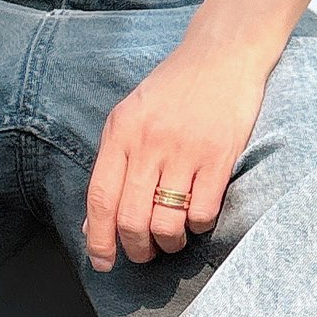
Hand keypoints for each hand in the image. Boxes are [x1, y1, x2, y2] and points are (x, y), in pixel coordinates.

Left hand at [84, 40, 271, 269]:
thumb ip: (112, 166)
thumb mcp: (130, 117)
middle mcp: (149, 142)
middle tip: (143, 253)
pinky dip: (198, 226)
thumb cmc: (174, 89)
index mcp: (121, 132)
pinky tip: (197, 216)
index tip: (102, 262)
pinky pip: (202, 212)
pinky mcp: (220, 156)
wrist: (222, 54)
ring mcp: (186, 150)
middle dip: (136, 248)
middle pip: (131, 218)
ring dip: (168, 243)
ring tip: (171, 240)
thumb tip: (94, 223)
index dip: (99, 239)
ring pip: (166, 223)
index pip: (100, 198)